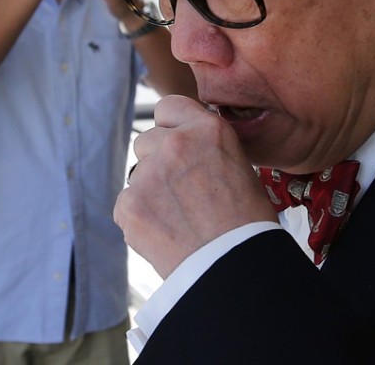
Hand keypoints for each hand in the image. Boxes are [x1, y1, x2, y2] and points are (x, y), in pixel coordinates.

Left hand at [115, 95, 276, 277]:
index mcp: (208, 129)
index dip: (172, 127)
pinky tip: (166, 235)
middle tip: (181, 192)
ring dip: (150, 191)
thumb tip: (187, 148)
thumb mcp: (239, 167)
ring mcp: (149, 173)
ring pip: (137, 174)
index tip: (178, 146)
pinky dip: (140, 218)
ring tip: (178, 219)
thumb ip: (207, 148)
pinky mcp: (129, 204)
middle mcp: (175, 143)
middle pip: (147, 141)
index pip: (168, 107)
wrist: (235, 268)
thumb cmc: (247, 223)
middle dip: (158, 162)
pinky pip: (126, 204)